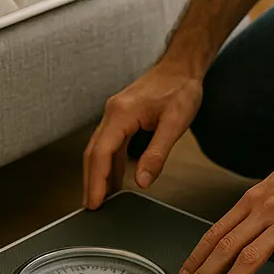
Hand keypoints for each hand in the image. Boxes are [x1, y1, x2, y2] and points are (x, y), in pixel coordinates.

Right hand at [83, 60, 203, 209]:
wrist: (182, 66)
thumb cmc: (180, 87)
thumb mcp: (175, 123)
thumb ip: (157, 154)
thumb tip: (142, 180)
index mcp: (122, 113)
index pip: (101, 152)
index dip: (96, 180)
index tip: (94, 202)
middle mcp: (113, 112)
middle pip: (93, 152)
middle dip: (90, 181)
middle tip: (90, 207)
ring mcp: (115, 114)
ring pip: (99, 148)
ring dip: (98, 174)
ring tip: (99, 198)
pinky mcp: (122, 116)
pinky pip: (109, 143)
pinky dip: (108, 163)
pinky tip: (113, 178)